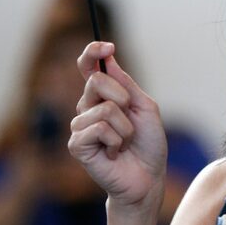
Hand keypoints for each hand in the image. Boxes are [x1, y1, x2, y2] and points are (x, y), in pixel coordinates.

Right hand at [68, 42, 167, 213]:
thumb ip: (127, 85)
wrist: (148, 177)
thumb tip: (109, 58)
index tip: (107, 47)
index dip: (92, 52)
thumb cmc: (148, 145)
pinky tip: (114, 153)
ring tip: (124, 143)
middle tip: (130, 120)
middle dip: (123, 99)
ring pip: (104, 108)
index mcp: (102, 96)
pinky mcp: (77, 145)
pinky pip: (99, 128)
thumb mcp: (145, 108)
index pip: (88, 67)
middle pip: (96, 81)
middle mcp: (86, 108)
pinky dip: (116, 140)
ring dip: (125, 128)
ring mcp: (79, 126)